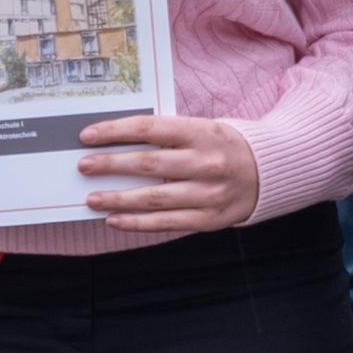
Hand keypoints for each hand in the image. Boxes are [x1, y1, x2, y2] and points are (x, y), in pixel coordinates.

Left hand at [79, 111, 261, 235]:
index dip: (115, 132)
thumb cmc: (227, 146)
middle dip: (109, 165)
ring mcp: (208, 194)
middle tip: (83, 166)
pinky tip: (115, 220)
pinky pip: (166, 223)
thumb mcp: (204, 129)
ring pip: (153, 198)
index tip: (88, 136)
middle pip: (147, 164)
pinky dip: (137, 223)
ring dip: (118, 199)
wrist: (270, 171)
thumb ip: (168, 135)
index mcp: (202, 133)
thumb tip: (119, 143)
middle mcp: (206, 163)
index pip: (150, 129)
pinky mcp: (209, 219)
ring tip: (93, 199)